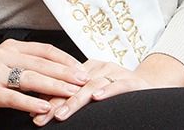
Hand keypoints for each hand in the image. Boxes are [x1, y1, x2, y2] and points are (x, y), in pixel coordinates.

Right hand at [0, 39, 89, 126]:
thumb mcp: (7, 68)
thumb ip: (29, 66)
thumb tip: (62, 72)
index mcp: (11, 47)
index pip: (46, 50)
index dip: (66, 60)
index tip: (83, 69)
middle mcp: (3, 55)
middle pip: (42, 63)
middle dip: (66, 73)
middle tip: (84, 81)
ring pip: (31, 78)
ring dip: (54, 87)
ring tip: (71, 93)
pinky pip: (13, 98)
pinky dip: (31, 103)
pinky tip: (44, 109)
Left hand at [34, 53, 183, 125]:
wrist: (150, 84)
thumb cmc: (119, 89)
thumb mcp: (95, 89)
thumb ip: (74, 95)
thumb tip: (44, 107)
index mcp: (89, 68)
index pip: (64, 81)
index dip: (48, 96)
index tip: (33, 112)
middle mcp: (101, 68)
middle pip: (74, 84)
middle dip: (56, 102)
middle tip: (42, 117)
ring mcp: (117, 73)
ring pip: (93, 85)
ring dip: (76, 100)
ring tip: (62, 113)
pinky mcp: (132, 82)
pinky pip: (118, 85)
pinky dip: (107, 91)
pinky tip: (97, 98)